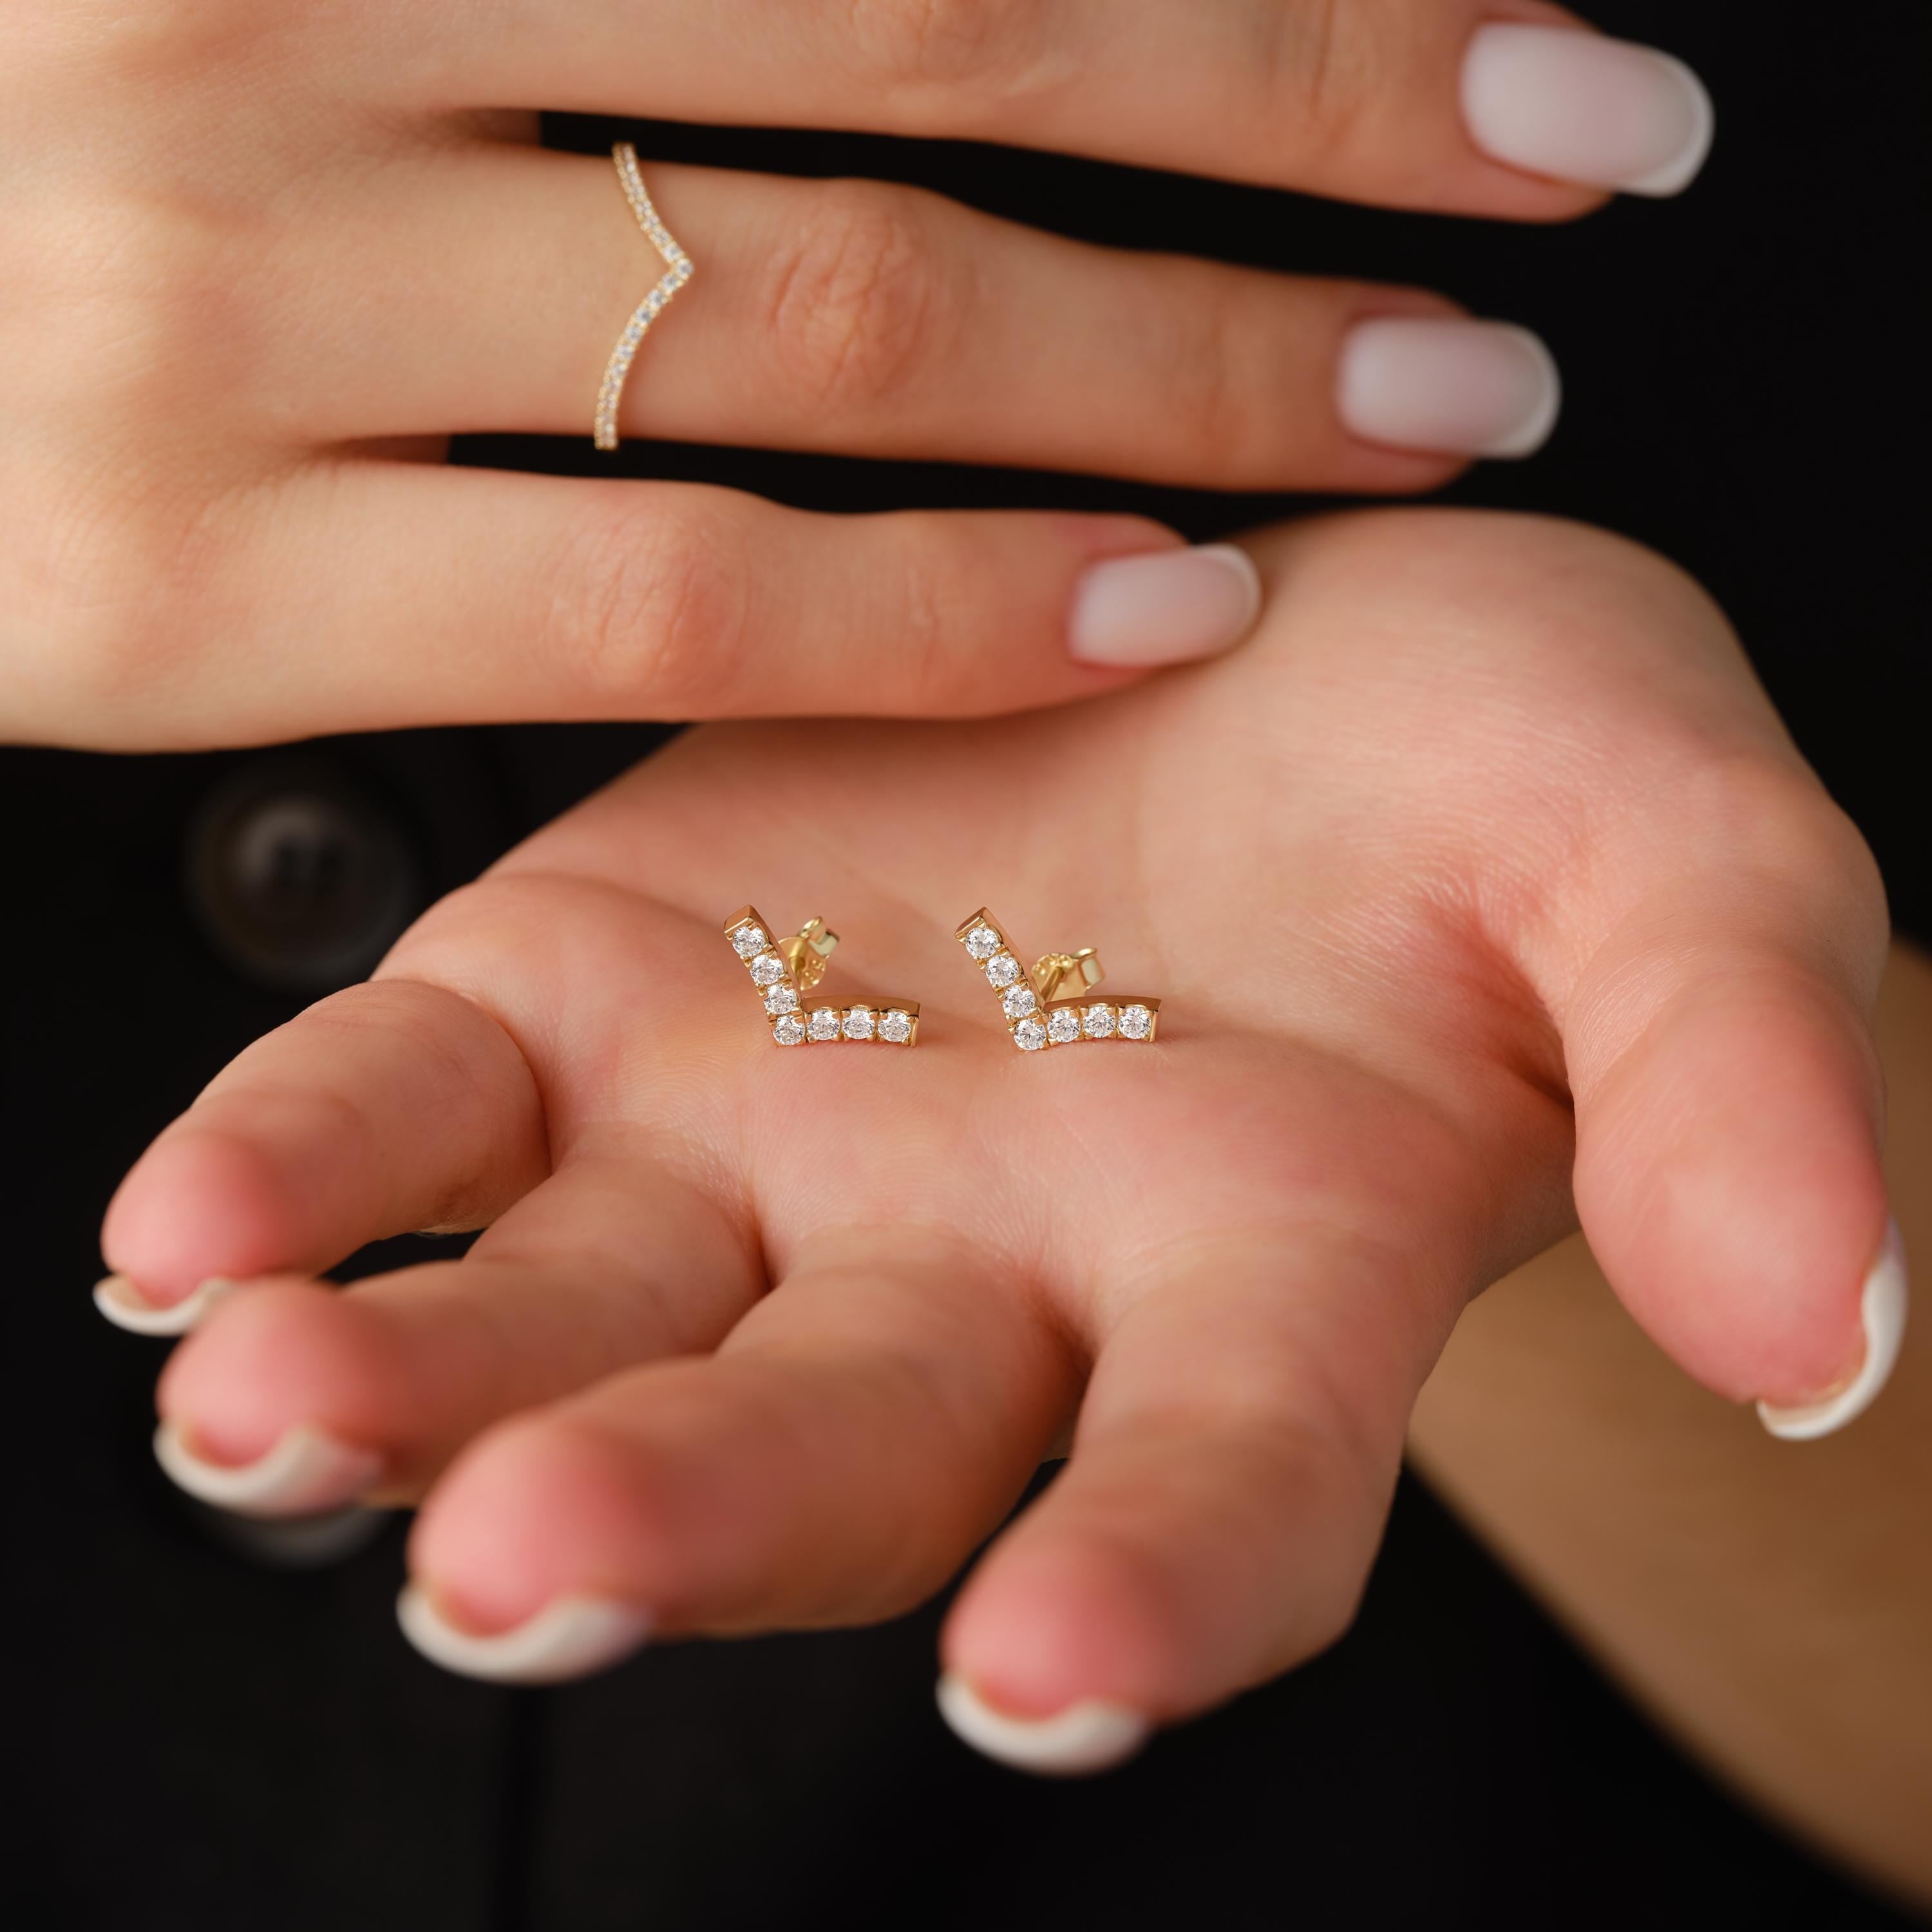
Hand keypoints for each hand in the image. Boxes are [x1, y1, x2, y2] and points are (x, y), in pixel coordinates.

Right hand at [6, 3, 1709, 746]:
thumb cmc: (64, 103)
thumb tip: (947, 21)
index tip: (1501, 15)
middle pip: (927, 38)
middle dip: (1302, 106)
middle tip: (1568, 165)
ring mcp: (207, 303)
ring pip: (829, 328)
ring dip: (1189, 366)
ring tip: (1429, 398)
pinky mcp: (169, 587)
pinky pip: (667, 600)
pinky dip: (939, 608)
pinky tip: (1164, 601)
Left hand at [100, 510, 1888, 1772]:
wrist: (1286, 658)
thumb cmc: (1515, 787)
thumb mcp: (1676, 870)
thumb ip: (1735, 1075)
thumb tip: (1819, 1311)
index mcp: (1257, 1279)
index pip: (1220, 1495)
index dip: (1163, 1590)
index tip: (1068, 1679)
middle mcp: (981, 1275)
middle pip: (829, 1455)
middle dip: (686, 1517)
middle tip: (530, 1564)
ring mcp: (765, 1151)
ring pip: (580, 1328)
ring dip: (422, 1395)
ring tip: (276, 1413)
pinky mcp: (603, 999)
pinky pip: (430, 1121)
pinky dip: (316, 1167)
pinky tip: (197, 1227)